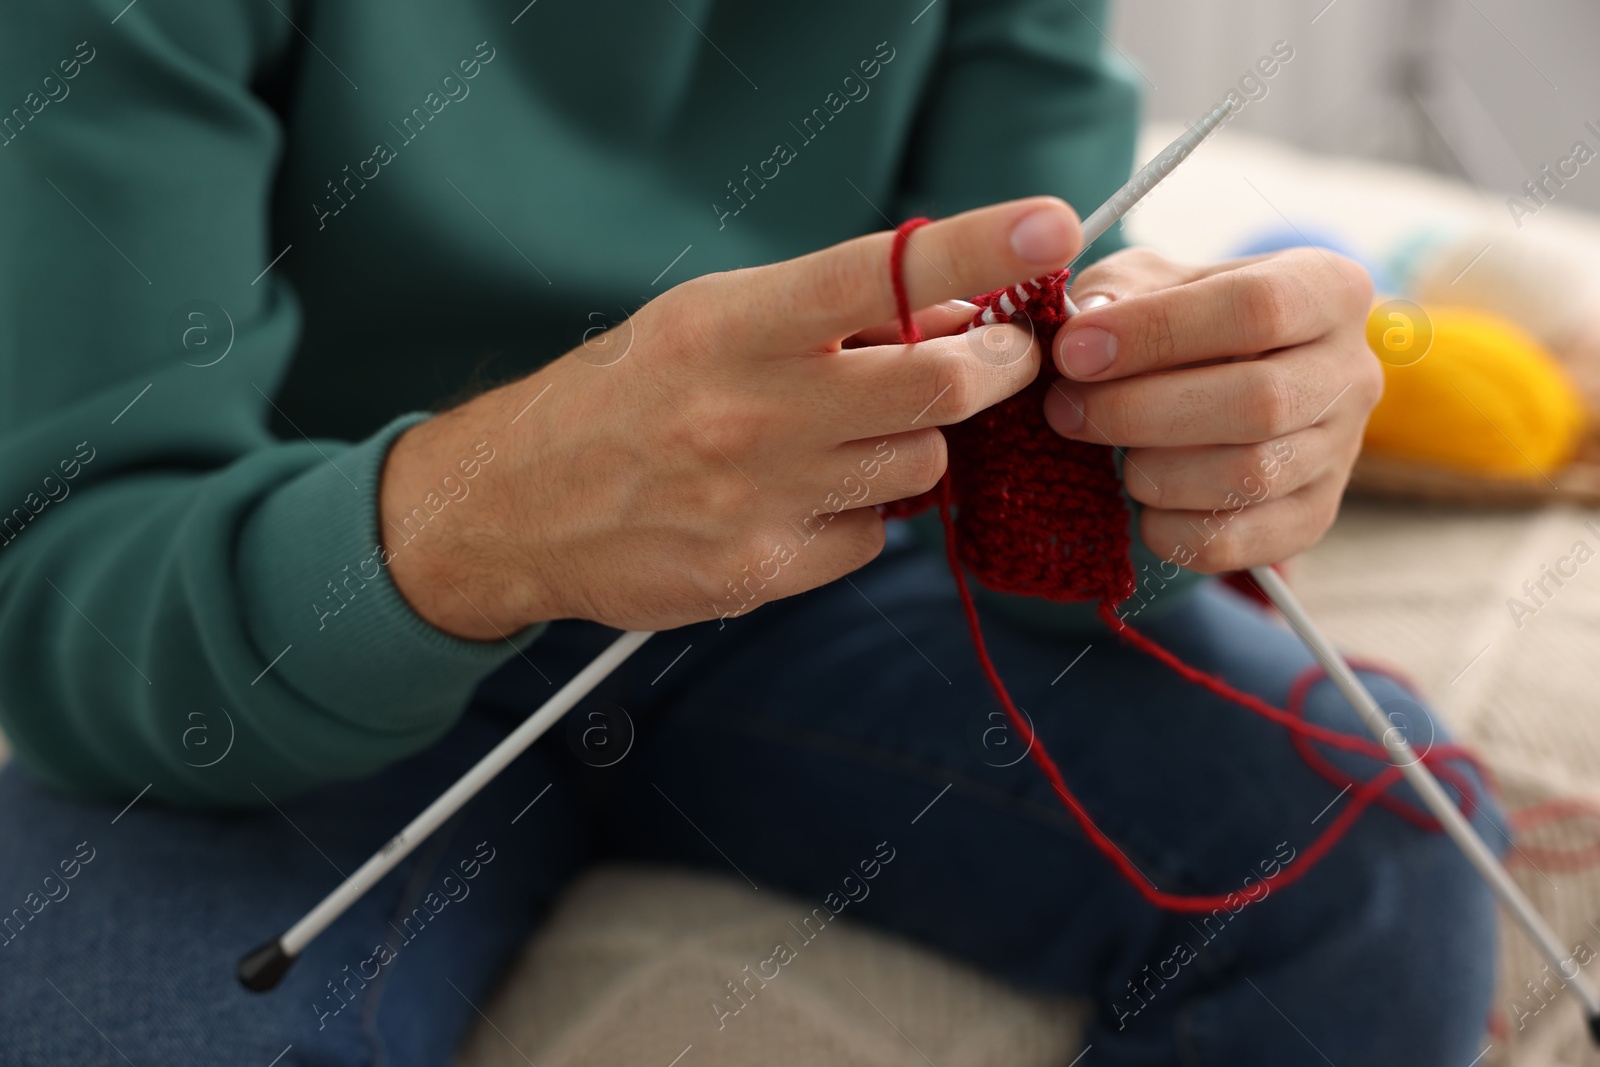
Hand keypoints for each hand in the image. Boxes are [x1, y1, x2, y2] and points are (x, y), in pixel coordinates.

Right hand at [380, 197, 1083, 638]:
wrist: (511, 504)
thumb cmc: (622, 396)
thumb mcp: (705, 320)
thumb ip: (821, 315)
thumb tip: (949, 311)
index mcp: (734, 324)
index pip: (878, 275)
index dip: (976, 250)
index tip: (1049, 227)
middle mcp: (752, 409)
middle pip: (938, 385)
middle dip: (996, 368)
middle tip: (1003, 358)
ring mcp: (760, 497)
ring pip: (921, 467)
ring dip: (914, 446)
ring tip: (851, 436)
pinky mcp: (762, 571)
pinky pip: (873, 537)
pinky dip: (862, 515)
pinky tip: (803, 500)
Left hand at [1042, 246, 1377, 571]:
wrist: (1216, 376)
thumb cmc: (1177, 317)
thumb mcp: (1149, 279)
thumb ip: (1118, 291)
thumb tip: (1090, 325)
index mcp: (1328, 288)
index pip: (1258, 307)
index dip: (1156, 332)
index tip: (1074, 352)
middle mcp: (1353, 371)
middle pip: (1259, 402)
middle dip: (1141, 412)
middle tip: (1063, 410)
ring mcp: (1340, 452)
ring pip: (1250, 477)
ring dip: (1152, 472)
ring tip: (1107, 453)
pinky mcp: (1311, 518)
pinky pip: (1235, 542)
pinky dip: (1168, 529)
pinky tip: (1138, 500)